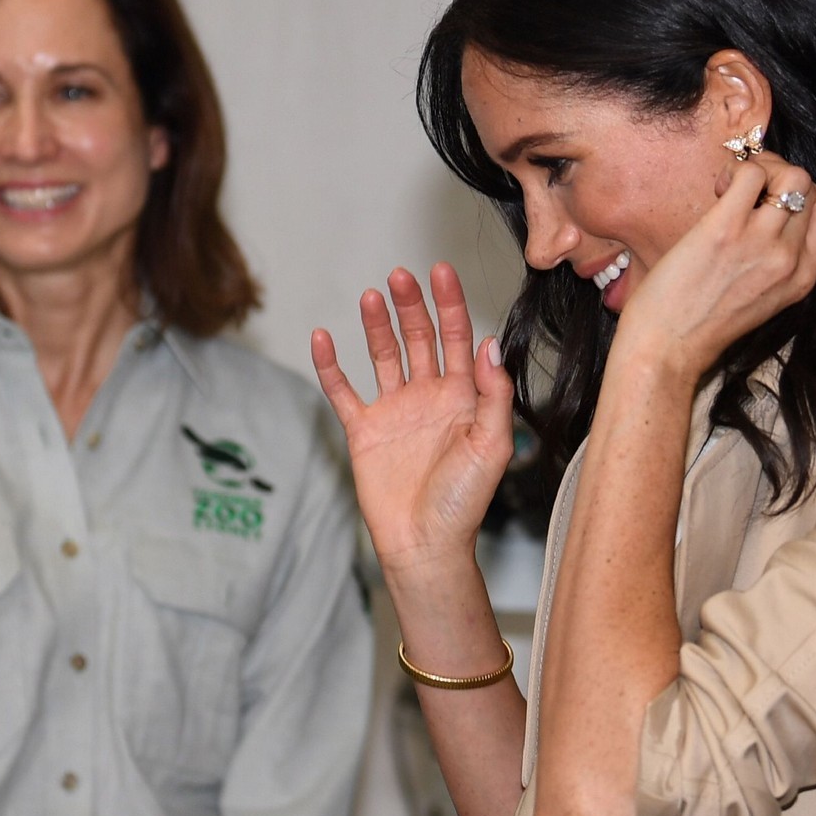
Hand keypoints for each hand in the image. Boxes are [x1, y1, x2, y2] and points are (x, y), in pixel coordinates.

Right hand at [311, 262, 515, 580]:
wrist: (424, 543)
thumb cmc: (464, 502)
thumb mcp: (492, 445)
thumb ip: (493, 394)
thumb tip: (488, 343)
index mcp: (462, 397)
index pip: (457, 338)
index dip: (450, 303)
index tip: (441, 271)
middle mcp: (428, 397)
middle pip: (419, 337)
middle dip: (411, 305)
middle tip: (401, 276)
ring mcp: (394, 411)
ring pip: (383, 355)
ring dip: (377, 325)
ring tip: (371, 296)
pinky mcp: (363, 429)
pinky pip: (342, 390)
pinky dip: (330, 365)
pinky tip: (322, 338)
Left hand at [613, 152, 815, 382]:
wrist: (665, 349)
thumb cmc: (700, 322)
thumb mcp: (761, 297)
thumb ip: (776, 260)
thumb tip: (768, 208)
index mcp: (804, 277)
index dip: (806, 194)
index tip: (771, 203)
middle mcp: (790, 260)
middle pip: (812, 187)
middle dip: (780, 175)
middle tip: (747, 190)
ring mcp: (761, 244)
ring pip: (792, 174)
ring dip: (763, 168)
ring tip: (732, 189)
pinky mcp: (725, 231)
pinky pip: (749, 174)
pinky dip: (735, 170)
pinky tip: (717, 191)